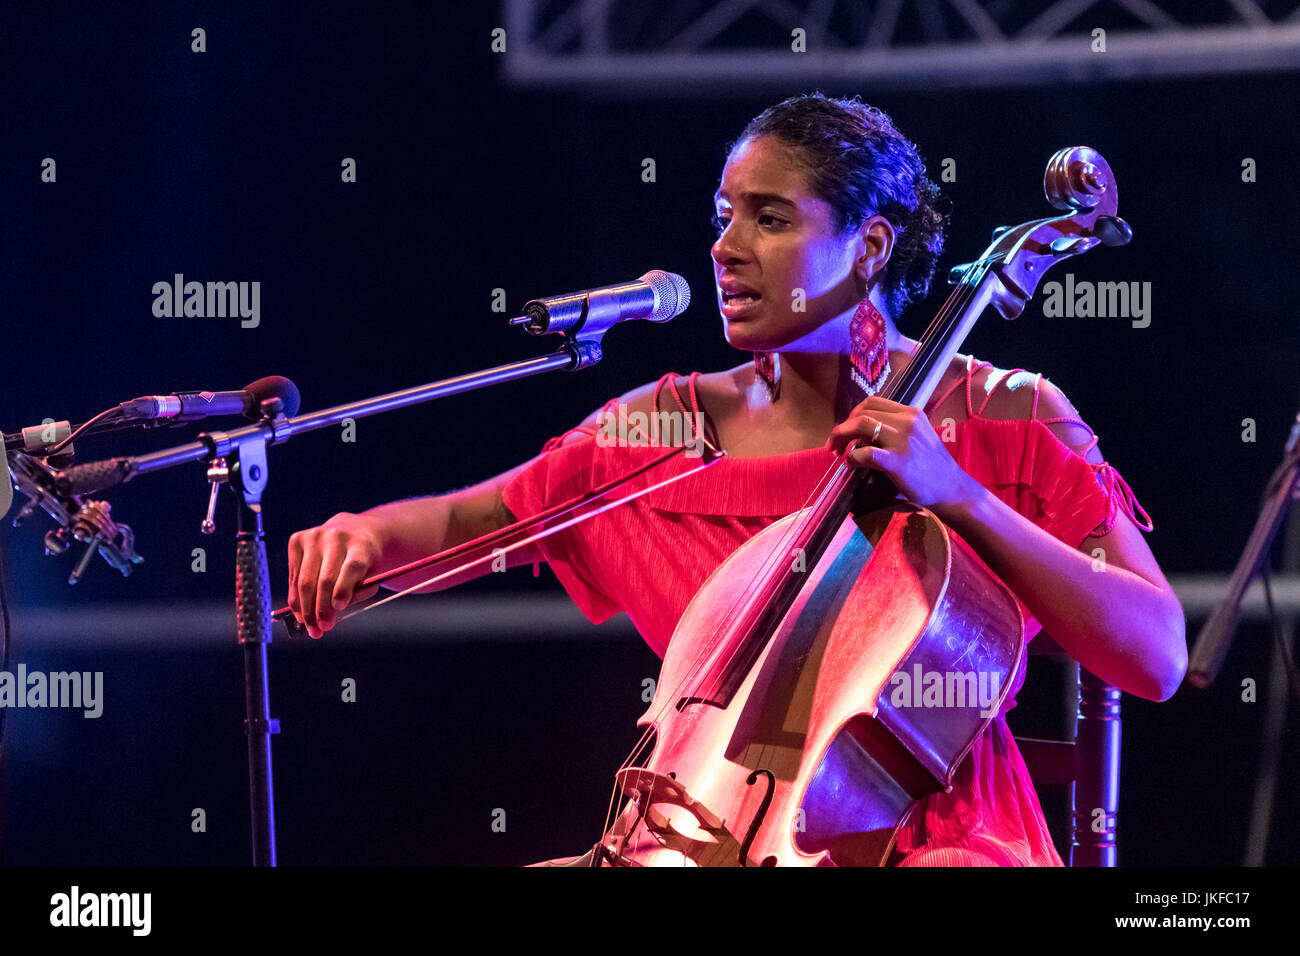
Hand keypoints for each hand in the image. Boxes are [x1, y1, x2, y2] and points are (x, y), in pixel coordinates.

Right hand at [287, 512, 382, 638]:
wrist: (354, 530)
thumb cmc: (364, 559)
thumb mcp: (371, 576)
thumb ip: (355, 595)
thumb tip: (329, 615)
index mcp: (361, 544)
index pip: (352, 567)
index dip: (344, 589)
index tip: (338, 608)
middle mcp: (336, 537)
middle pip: (325, 578)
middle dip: (321, 608)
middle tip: (321, 629)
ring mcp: (314, 536)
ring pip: (305, 580)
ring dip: (305, 608)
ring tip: (310, 626)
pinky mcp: (297, 540)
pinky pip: (293, 576)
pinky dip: (295, 597)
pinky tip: (300, 611)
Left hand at [824, 397, 977, 514]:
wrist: (952, 489)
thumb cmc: (933, 466)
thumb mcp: (918, 436)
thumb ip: (895, 429)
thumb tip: (862, 433)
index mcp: (911, 413)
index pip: (871, 402)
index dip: (852, 414)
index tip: (846, 429)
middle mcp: (907, 422)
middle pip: (862, 413)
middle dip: (842, 427)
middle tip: (834, 443)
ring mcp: (902, 441)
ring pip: (860, 426)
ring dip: (841, 437)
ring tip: (837, 451)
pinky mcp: (898, 462)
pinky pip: (865, 453)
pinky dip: (852, 457)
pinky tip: (851, 463)